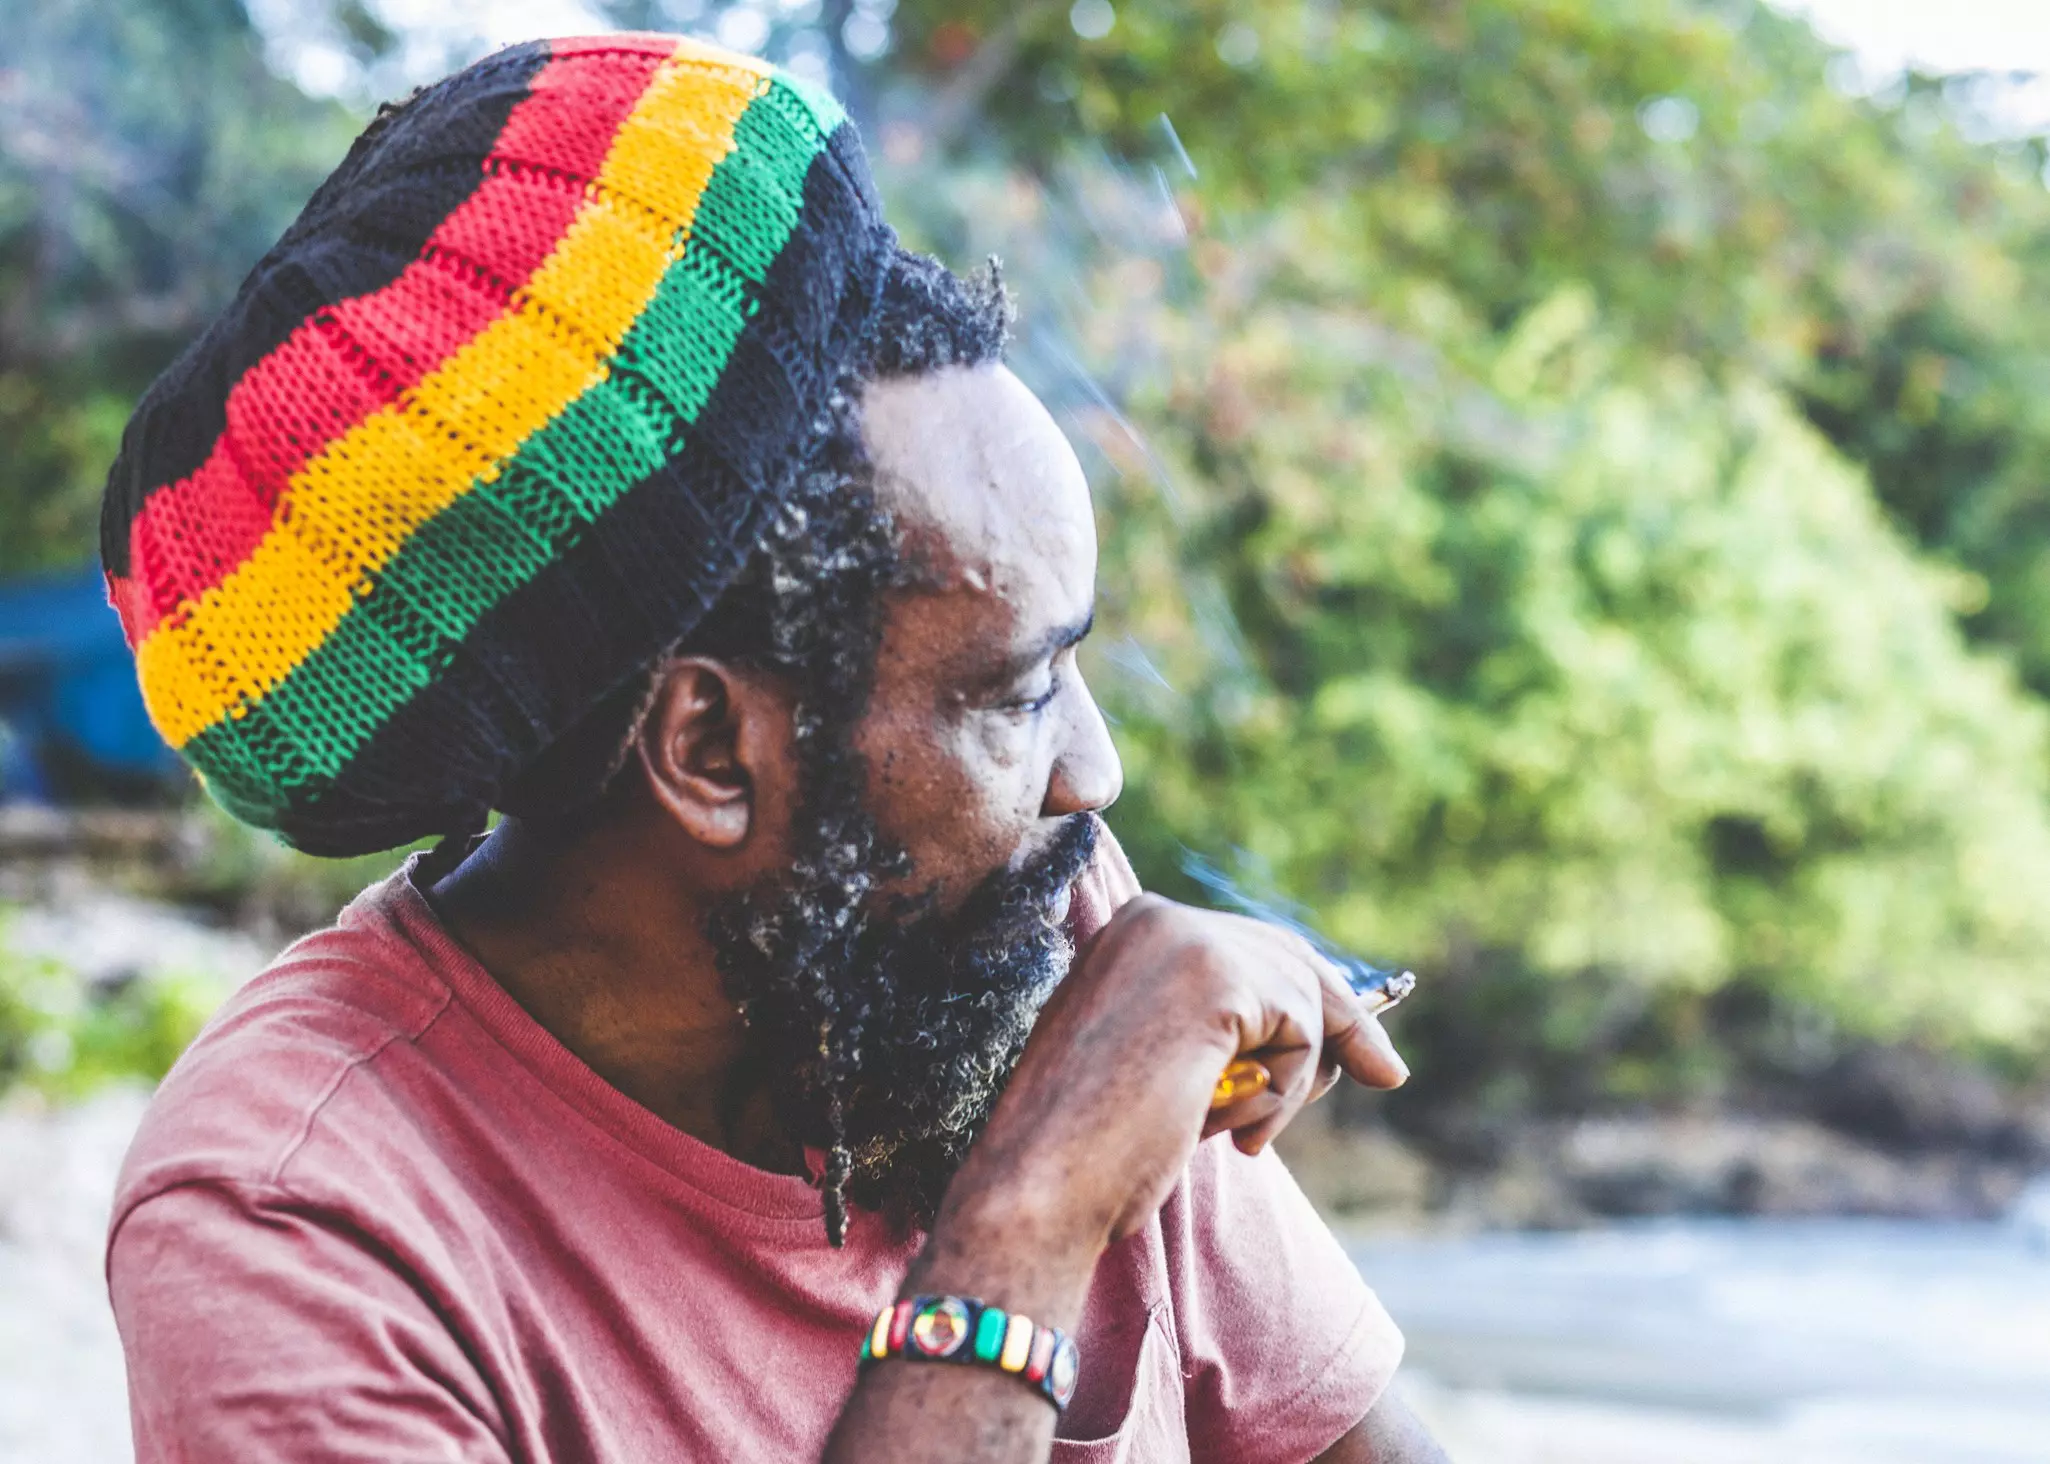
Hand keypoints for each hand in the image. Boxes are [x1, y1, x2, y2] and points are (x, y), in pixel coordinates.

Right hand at [945, 895, 1408, 1256]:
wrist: (1040, 1184)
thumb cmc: (1090, 1150)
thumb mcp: (1160, 1066)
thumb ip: (1217, 1029)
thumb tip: (1319, 1026)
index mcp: (1129, 934)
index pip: (1249, 948)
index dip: (1308, 996)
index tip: (1366, 1043)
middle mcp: (1153, 918)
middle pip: (1290, 959)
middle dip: (1340, 1023)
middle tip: (1385, 1072)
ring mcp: (1183, 938)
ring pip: (1301, 997)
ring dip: (1292, 1080)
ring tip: (1238, 1133)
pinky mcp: (1215, 975)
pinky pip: (1303, 1029)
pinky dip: (1287, 1091)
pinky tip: (1237, 1130)